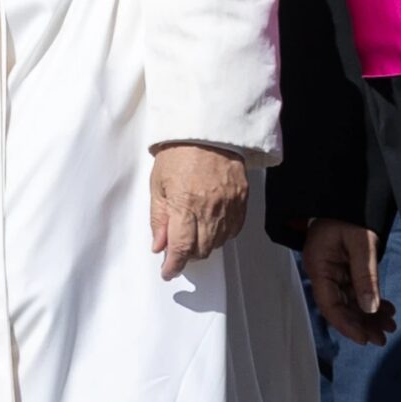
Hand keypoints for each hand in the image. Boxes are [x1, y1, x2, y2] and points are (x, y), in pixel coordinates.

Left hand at [151, 145, 247, 280]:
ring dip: (204, 245)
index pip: (181, 248)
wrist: (208, 129)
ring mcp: (229, 205)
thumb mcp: (158, 184)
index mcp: (185, 204)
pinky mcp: (242, 199)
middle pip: (202, 250)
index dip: (174, 265)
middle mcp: (209, 208)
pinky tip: (212, 225)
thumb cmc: (179, 153)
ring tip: (194, 232)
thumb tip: (159, 246)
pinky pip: (234, 230)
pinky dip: (222, 234)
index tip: (168, 272)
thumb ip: (159, 218)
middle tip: (178, 246)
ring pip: (218, 243)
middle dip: (188, 255)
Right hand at [303, 218, 394, 345]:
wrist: (350, 193)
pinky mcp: (344, 268)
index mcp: (319, 267)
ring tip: (390, 325)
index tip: (365, 339)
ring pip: (350, 301)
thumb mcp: (362, 243)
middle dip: (362, 323)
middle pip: (341, 306)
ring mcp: (333, 271)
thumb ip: (365, 276)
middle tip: (383, 338)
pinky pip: (356, 290)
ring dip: (369, 314)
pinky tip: (387, 310)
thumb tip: (370, 308)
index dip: (347, 324)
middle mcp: (323, 273)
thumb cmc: (352, 213)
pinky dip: (371, 301)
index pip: (330, 305)